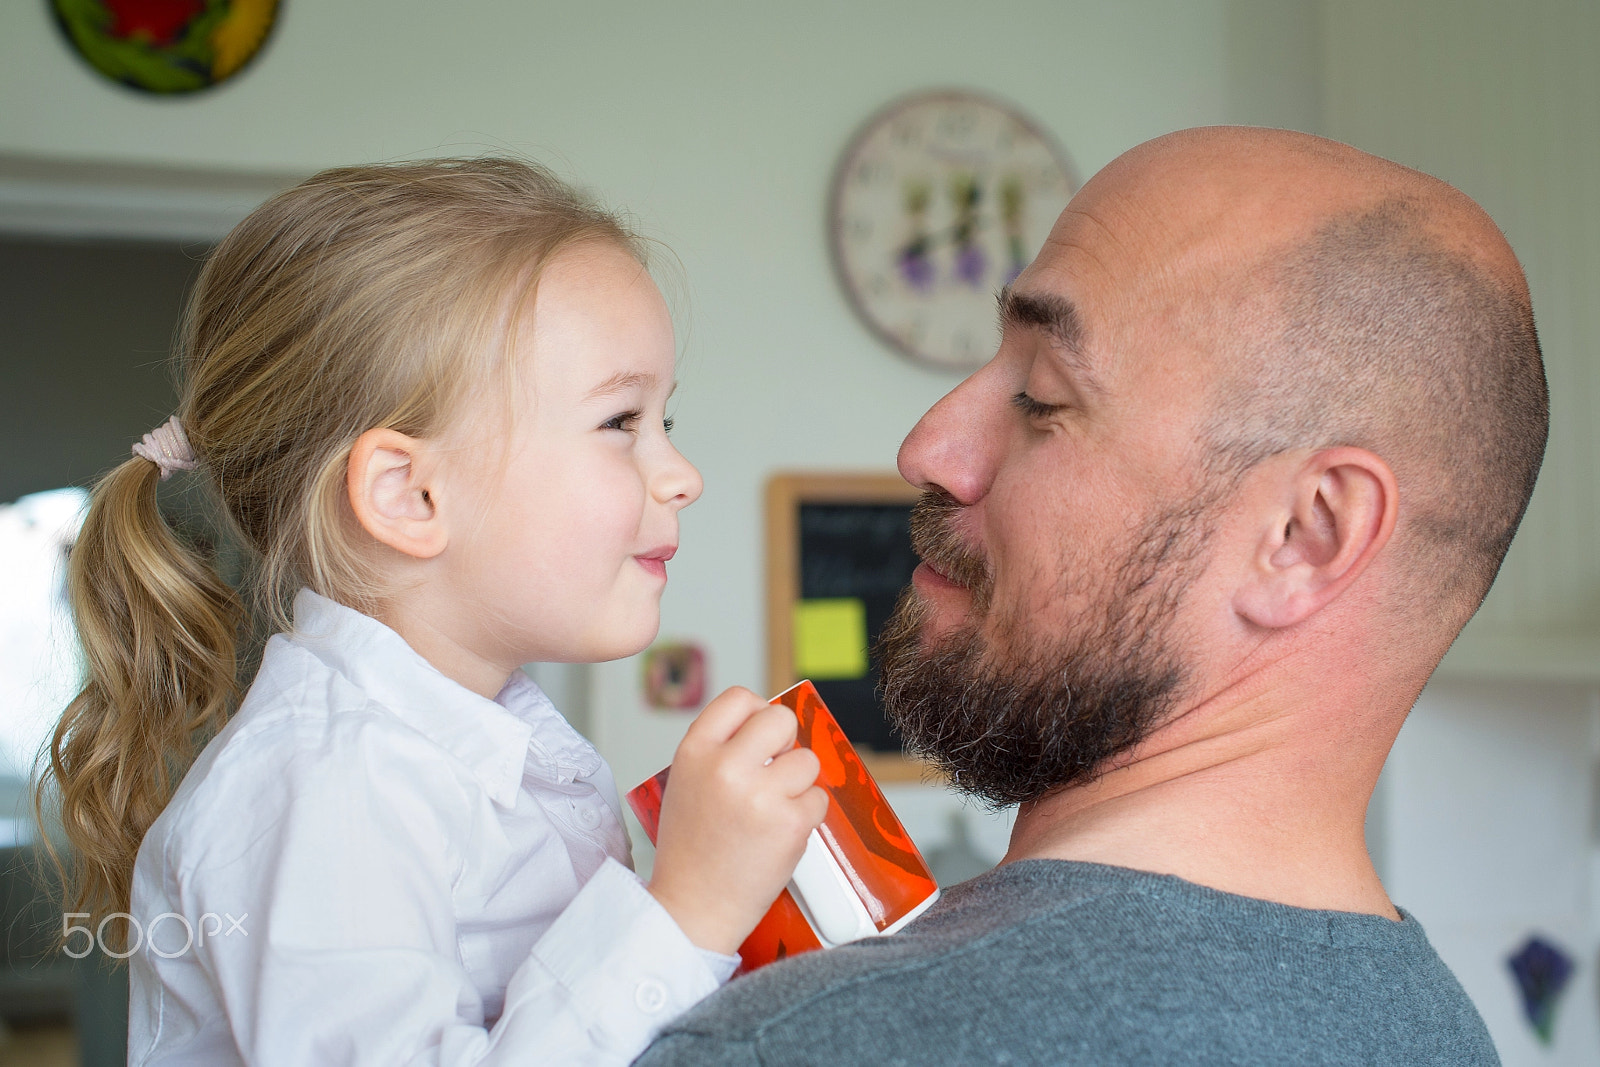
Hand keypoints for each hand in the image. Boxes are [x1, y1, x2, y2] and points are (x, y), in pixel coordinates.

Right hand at [647, 687, 827, 954]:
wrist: (693, 909)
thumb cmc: (692, 852)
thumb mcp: (687, 785)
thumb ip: (719, 752)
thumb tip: (766, 726)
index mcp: (694, 752)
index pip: (739, 698)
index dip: (757, 713)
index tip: (760, 736)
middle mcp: (725, 766)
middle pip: (781, 719)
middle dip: (786, 743)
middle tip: (774, 772)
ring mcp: (760, 795)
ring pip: (807, 761)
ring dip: (798, 785)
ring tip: (771, 813)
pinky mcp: (790, 823)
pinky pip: (818, 799)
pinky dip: (807, 816)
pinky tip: (780, 835)